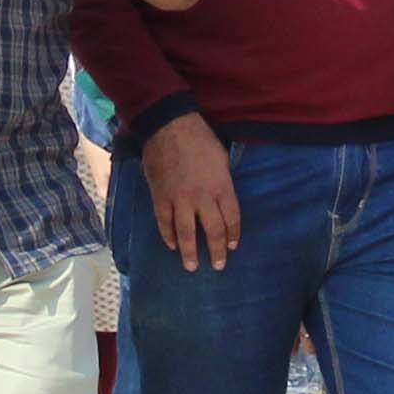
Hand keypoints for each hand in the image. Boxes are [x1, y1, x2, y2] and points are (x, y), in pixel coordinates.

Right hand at [140, 117, 241, 268]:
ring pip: (186, 233)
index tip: (233, 246)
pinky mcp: (160, 197)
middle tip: (218, 266)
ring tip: (191, 266)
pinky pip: (164, 222)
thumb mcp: (222, 158)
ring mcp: (179, 199)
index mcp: (221, 187)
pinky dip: (168, 236)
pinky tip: (172, 245)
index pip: (232, 218)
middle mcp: (202, 197)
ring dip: (190, 252)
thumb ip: (223, 182)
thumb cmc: (200, 138)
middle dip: (217, 251)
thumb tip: (222, 198)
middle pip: (212, 231)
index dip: (233, 235)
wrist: (169, 126)